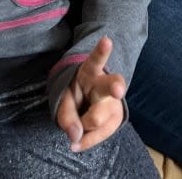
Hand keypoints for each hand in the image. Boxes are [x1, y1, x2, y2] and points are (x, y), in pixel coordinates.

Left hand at [56, 37, 126, 152]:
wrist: (89, 102)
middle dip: (116, 86)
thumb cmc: (75, 93)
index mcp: (90, 72)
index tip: (107, 40)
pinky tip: (80, 141)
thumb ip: (66, 115)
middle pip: (111, 85)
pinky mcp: (117, 119)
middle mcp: (106, 85)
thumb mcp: (64, 98)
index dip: (102, 51)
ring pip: (98, 120)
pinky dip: (87, 140)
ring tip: (77, 126)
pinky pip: (99, 136)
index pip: (96, 59)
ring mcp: (114, 103)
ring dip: (84, 128)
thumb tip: (76, 136)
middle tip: (117, 90)